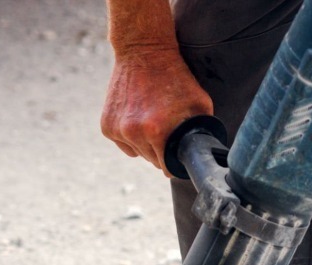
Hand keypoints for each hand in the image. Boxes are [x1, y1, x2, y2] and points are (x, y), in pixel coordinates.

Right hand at [100, 47, 213, 177]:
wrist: (143, 51)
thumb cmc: (174, 76)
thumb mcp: (199, 102)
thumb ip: (202, 130)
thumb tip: (204, 152)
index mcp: (156, 131)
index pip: (166, 168)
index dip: (174, 163)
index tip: (178, 155)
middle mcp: (134, 133)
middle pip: (151, 161)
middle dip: (161, 151)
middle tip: (166, 130)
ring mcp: (118, 130)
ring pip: (137, 153)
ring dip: (145, 144)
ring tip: (152, 120)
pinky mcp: (106, 126)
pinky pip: (123, 144)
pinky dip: (130, 137)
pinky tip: (138, 118)